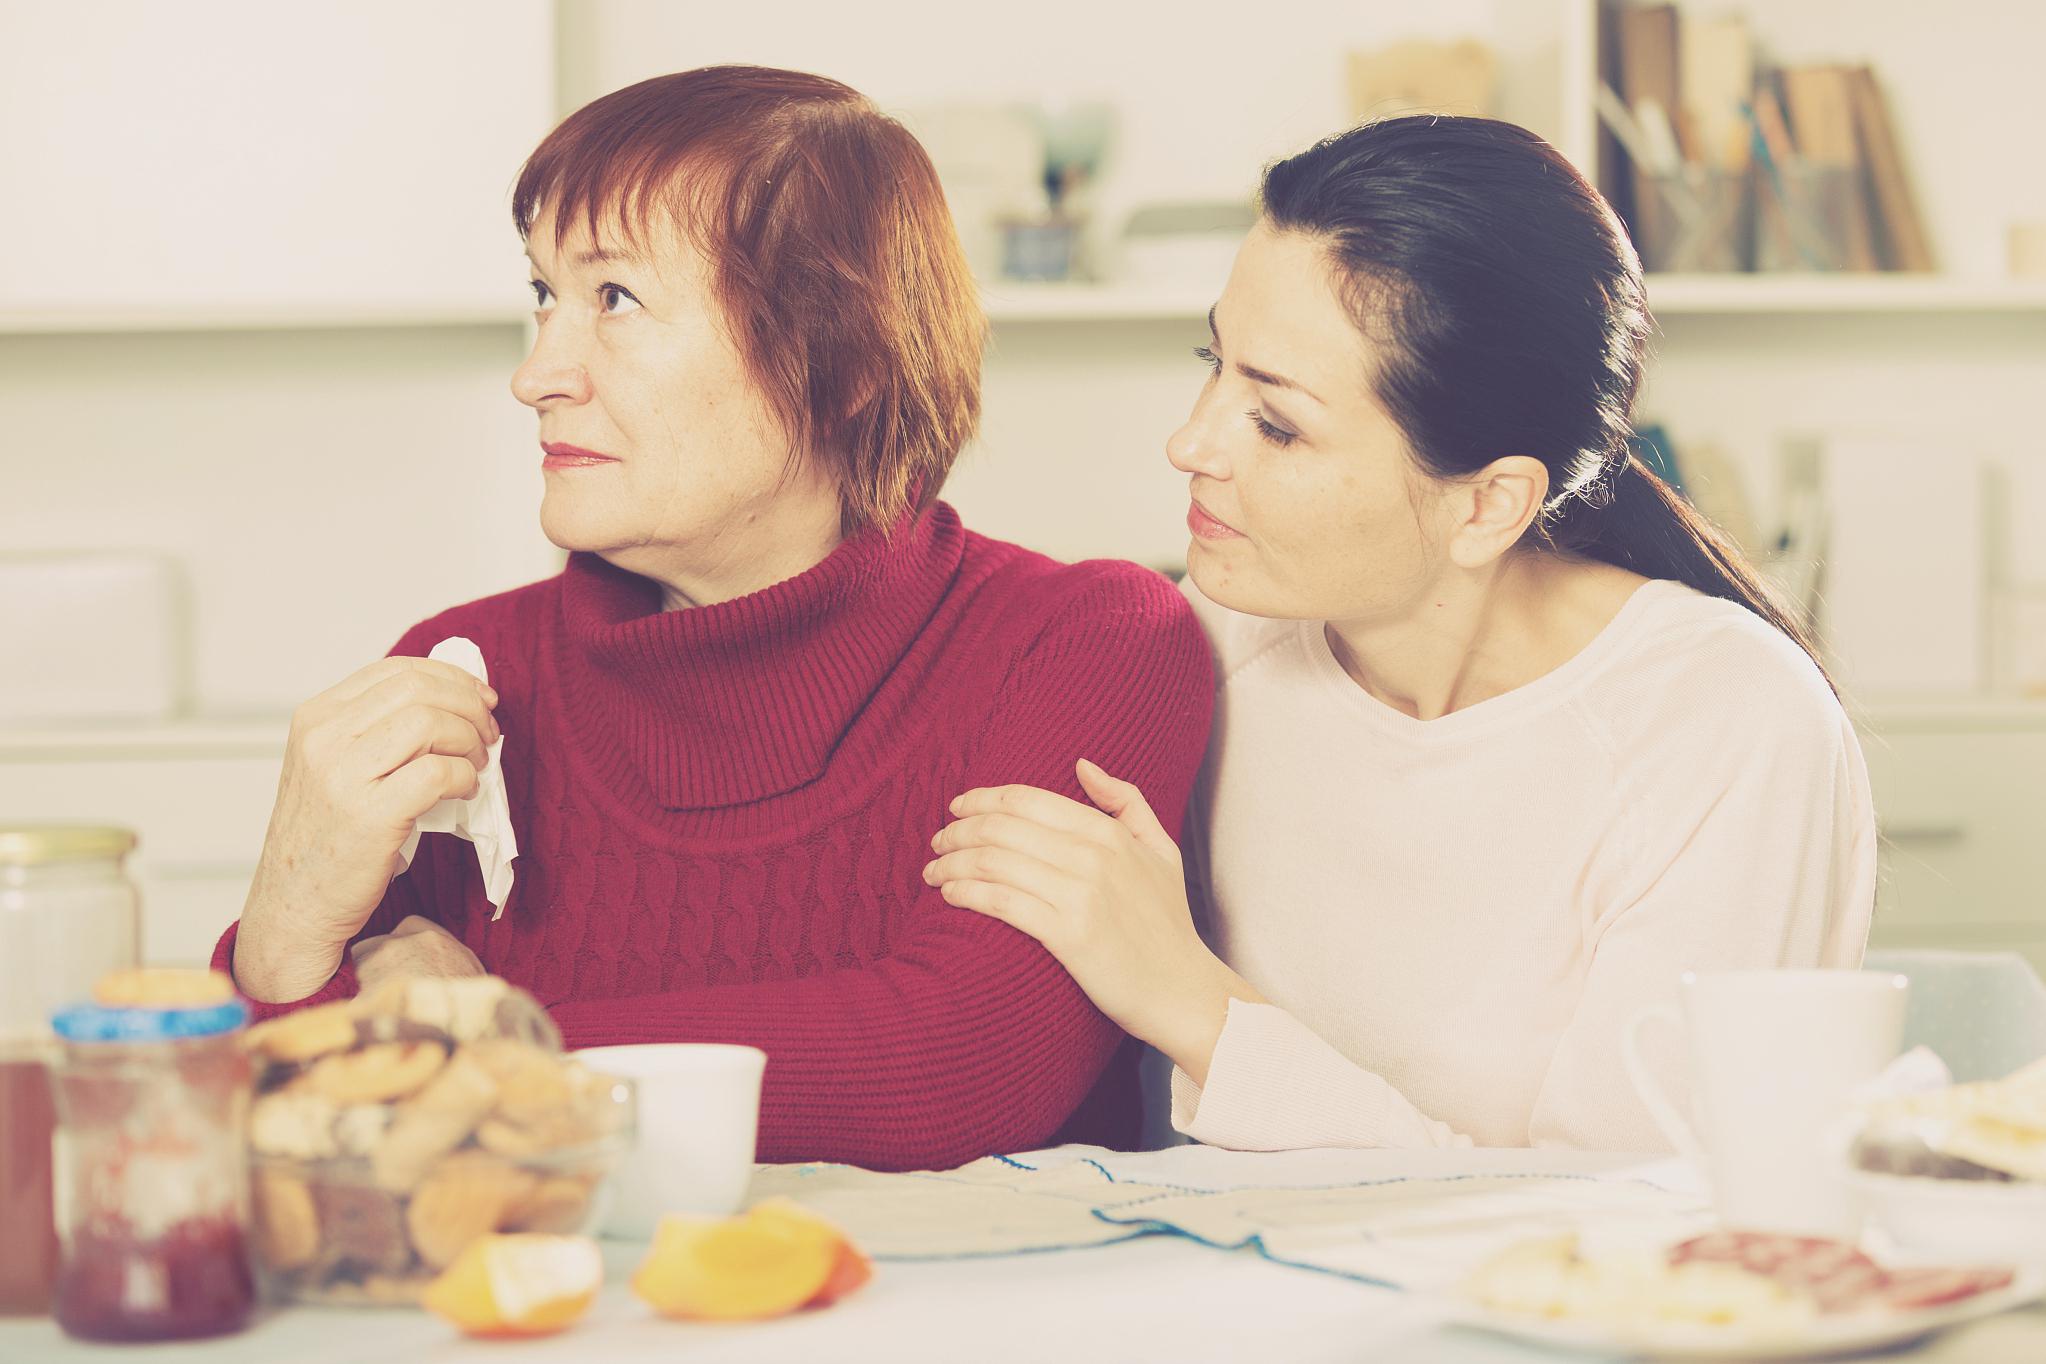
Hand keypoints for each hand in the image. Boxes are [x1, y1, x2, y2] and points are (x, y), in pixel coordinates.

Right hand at [234, 657, 499, 1002]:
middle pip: (418, 690)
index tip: (480, 698)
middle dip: (469, 705)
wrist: (294, 907)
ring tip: (476, 765)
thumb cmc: (325, 840)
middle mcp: (323, 738)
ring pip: (430, 723)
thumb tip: (451, 702)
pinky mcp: (369, 814)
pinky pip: (438, 773)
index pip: (396, 671)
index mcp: (315, 718)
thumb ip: (375, 731)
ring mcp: (342, 775)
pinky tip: (465, 792)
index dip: (451, 679)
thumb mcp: (332, 768)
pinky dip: (465, 777)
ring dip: (469, 741)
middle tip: (488, 733)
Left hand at [924, 759, 1261, 1081]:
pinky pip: (1001, 902)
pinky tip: (949, 894)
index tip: (957, 808)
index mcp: (1110, 833)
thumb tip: (1082, 765)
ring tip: (932, 870)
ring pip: (994, 862)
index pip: (1027, 800)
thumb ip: (1126, 801)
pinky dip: (966, 892)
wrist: (1183, 991)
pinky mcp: (1068, 936)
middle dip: (958, 830)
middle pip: (1002, 827)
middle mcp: (1093, 857)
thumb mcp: (1161, 850)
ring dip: (952, 862)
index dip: (982, 799)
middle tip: (937, 841)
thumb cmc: (1168, 923)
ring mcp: (1080, 896)